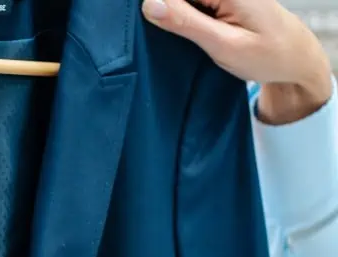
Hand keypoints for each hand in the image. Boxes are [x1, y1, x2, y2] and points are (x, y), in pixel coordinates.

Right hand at [142, 0, 332, 123]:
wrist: (296, 61)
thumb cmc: (267, 56)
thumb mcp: (223, 44)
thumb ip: (186, 23)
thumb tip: (149, 4)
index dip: (161, 7)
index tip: (156, 27)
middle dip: (168, 12)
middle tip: (184, 40)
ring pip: (184, 1)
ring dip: (176, 17)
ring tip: (195, 40)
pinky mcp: (222, 1)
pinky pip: (194, 5)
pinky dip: (186, 20)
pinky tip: (193, 35)